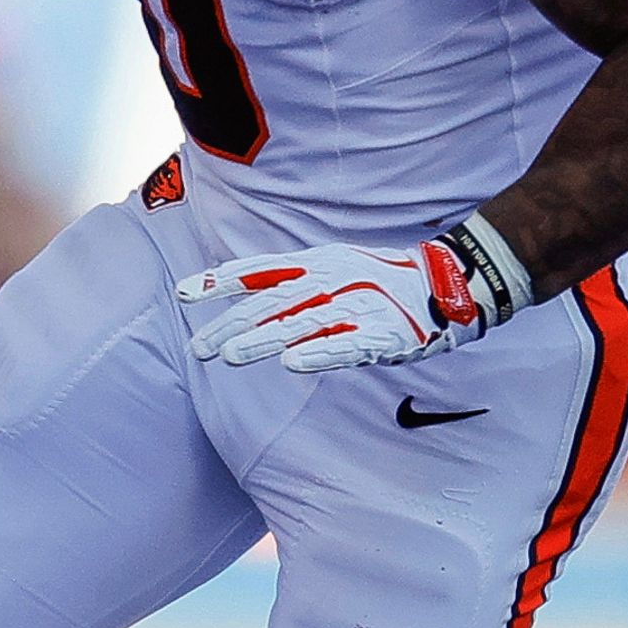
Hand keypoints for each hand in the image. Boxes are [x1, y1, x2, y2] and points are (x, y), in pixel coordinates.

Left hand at [180, 235, 488, 374]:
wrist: (443, 284)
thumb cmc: (377, 280)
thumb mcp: (329, 267)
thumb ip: (286, 281)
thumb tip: (236, 288)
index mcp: (315, 262)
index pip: (258, 271)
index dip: (220, 282)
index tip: (183, 295)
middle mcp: (329, 280)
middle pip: (271, 303)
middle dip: (232, 325)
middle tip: (199, 347)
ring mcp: (354, 306)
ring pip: (300, 325)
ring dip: (263, 341)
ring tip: (229, 356)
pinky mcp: (379, 334)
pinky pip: (344, 346)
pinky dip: (318, 354)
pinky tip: (291, 364)